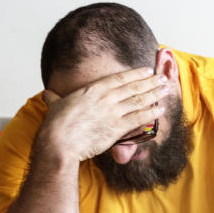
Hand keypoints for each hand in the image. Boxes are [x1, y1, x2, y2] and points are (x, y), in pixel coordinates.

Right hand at [38, 67, 168, 161]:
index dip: (136, 74)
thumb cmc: (56, 126)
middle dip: (150, 82)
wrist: (60, 142)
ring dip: (155, 94)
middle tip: (163, 78)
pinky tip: (160, 109)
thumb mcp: (55, 106)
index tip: (147, 70)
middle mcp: (106, 98)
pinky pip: (138, 118)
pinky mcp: (117, 128)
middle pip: (133, 87)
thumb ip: (55, 99)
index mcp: (92, 90)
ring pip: (139, 100)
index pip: (120, 78)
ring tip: (166, 89)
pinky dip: (151, 113)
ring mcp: (113, 112)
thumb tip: (47, 94)